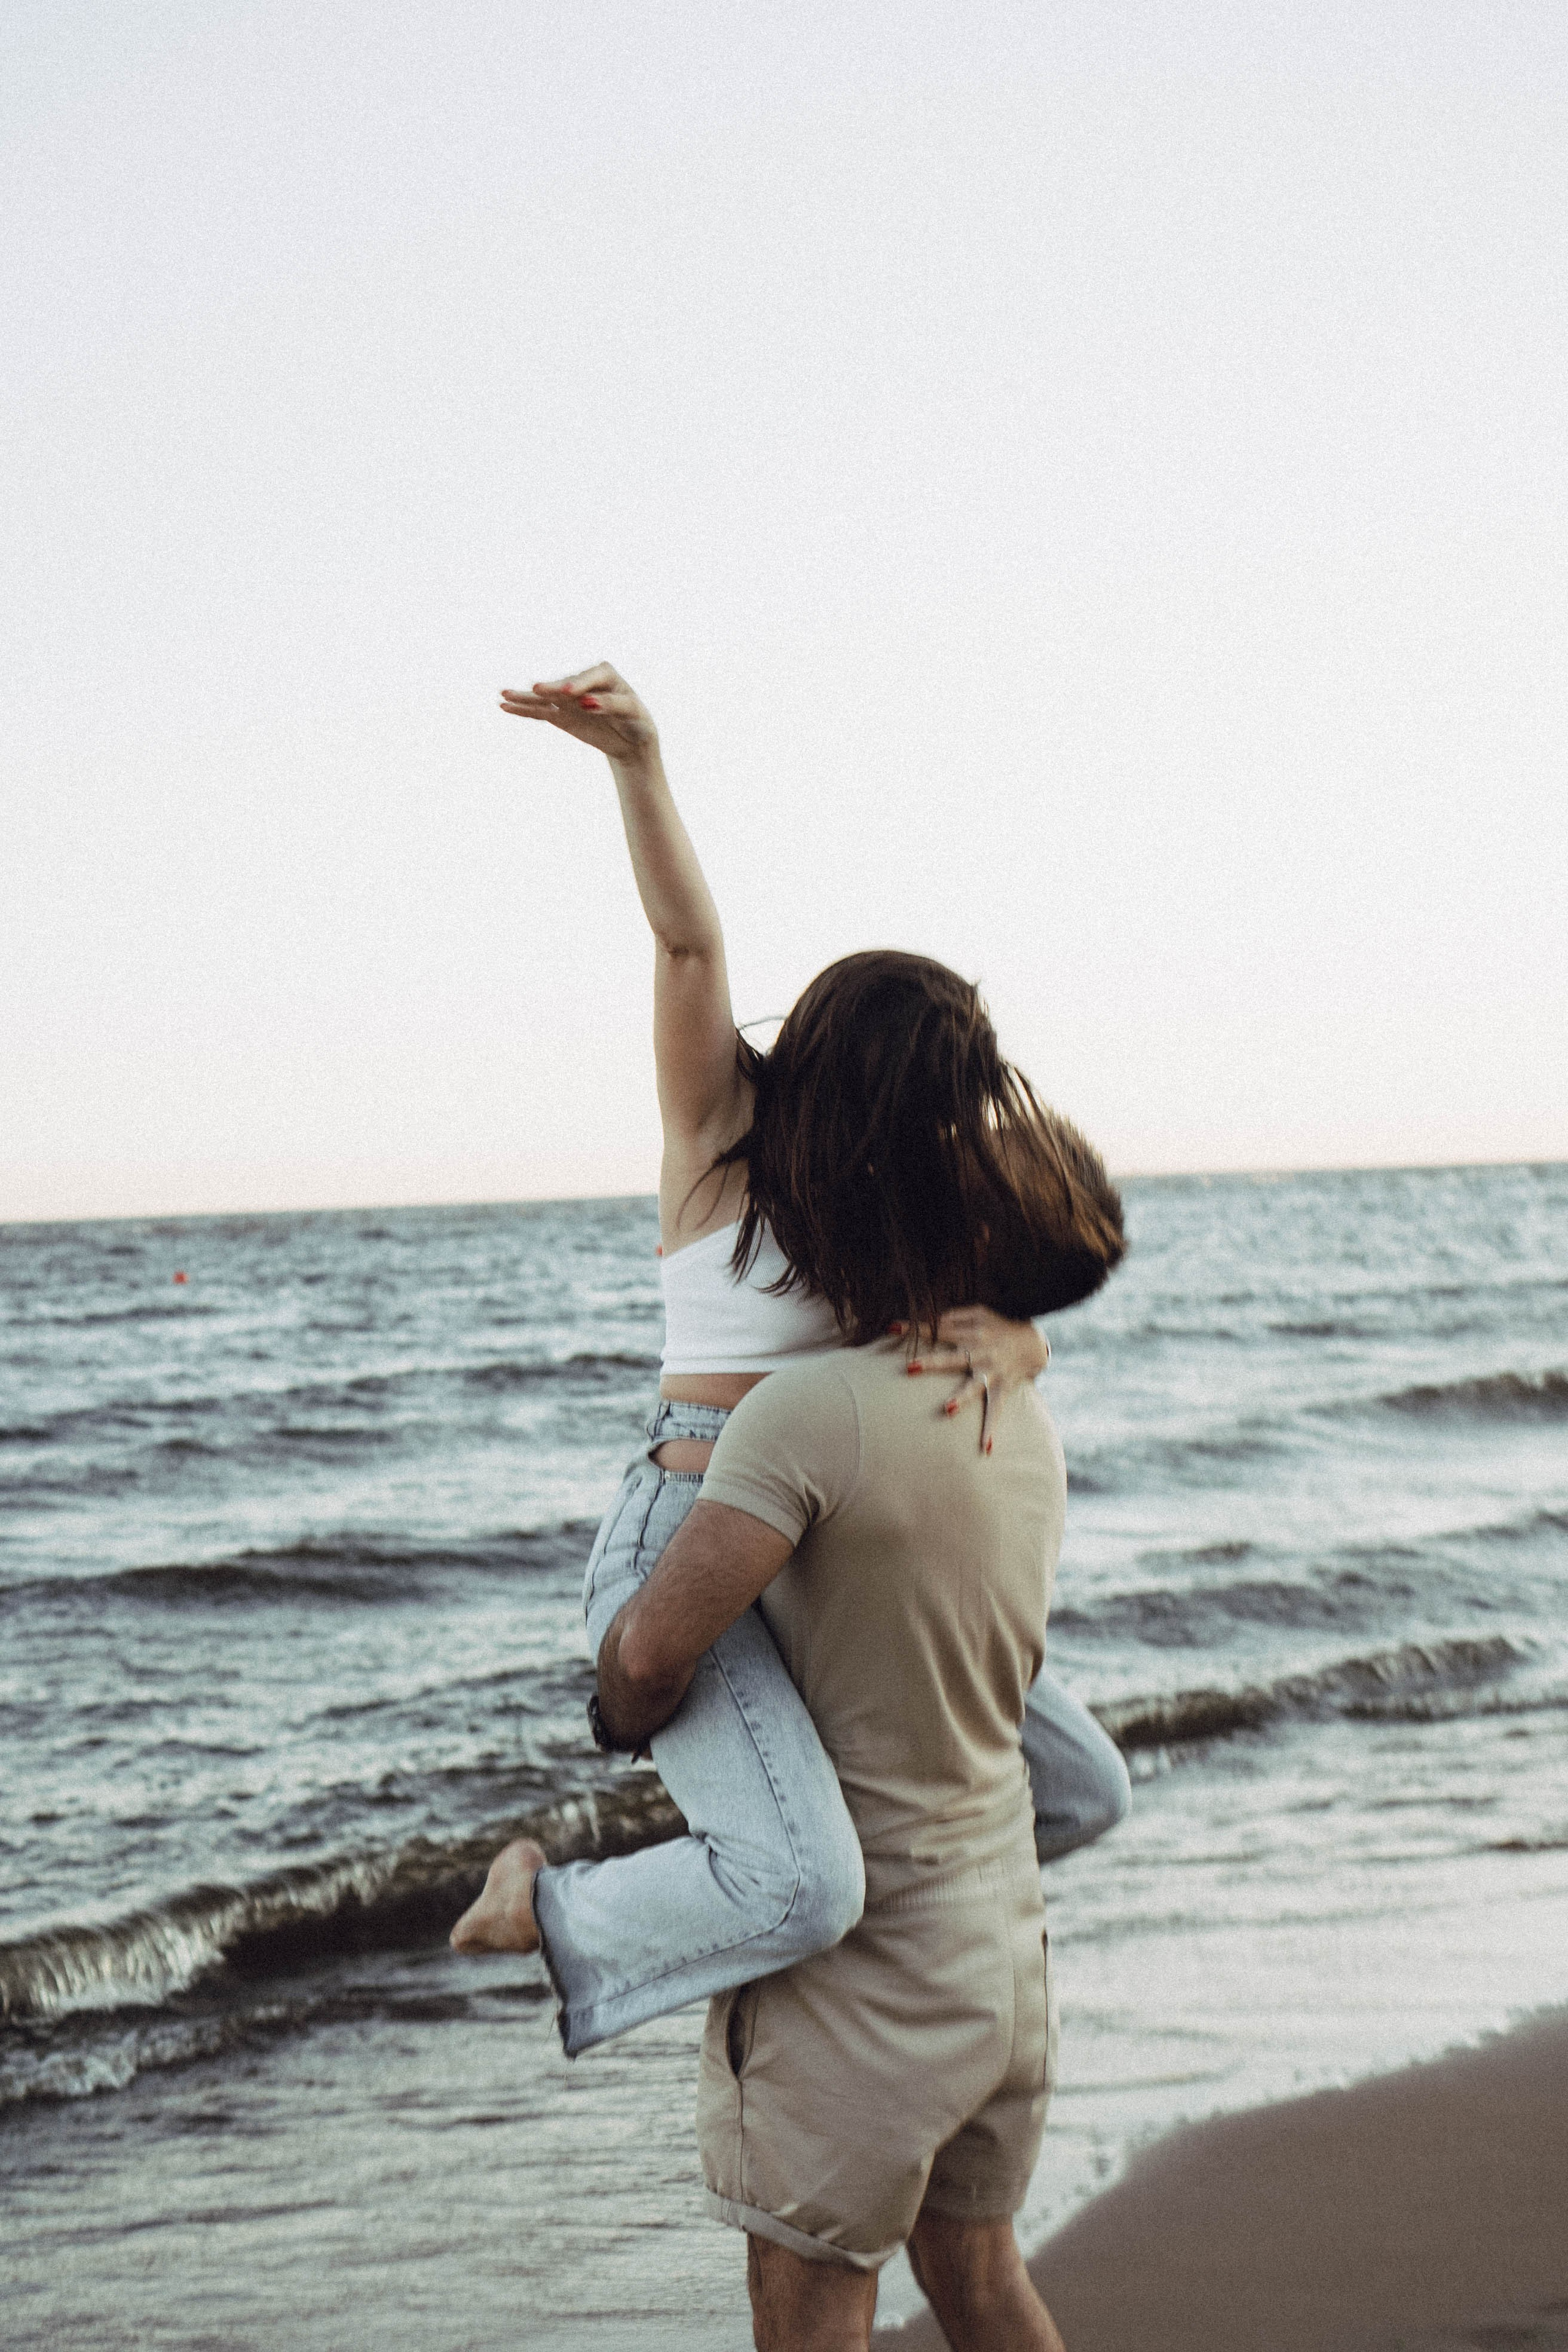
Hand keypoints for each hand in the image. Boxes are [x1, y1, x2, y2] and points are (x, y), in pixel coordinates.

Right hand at [499, 661, 658, 766]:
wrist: (631, 738)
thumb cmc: (636, 720)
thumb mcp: (632, 712)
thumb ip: (612, 705)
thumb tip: (587, 703)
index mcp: (604, 674)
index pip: (590, 677)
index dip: (579, 685)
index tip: (570, 694)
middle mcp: (582, 683)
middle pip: (564, 686)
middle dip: (550, 688)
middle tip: (536, 689)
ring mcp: (568, 699)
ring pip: (546, 698)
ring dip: (525, 697)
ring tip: (504, 694)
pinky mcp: (560, 715)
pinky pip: (540, 712)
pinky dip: (523, 710)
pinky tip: (505, 706)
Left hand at [899, 1306, 1049, 1453]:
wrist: (1034, 1342)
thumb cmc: (999, 1326)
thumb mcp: (979, 1312)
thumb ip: (955, 1316)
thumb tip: (932, 1320)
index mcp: (972, 1333)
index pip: (939, 1329)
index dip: (916, 1328)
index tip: (892, 1327)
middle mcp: (981, 1353)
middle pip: (952, 1359)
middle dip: (932, 1363)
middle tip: (910, 1367)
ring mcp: (992, 1373)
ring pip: (974, 1386)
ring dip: (962, 1398)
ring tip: (948, 1410)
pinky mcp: (1002, 1388)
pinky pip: (996, 1411)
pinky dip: (991, 1429)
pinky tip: (986, 1449)